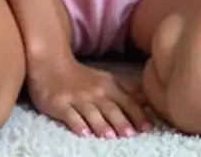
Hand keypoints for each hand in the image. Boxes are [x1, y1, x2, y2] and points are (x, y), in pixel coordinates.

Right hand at [27, 53, 151, 137]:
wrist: (52, 64)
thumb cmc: (81, 76)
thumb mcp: (106, 79)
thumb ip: (124, 90)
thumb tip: (146, 99)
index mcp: (108, 85)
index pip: (127, 101)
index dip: (137, 113)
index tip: (148, 127)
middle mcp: (95, 91)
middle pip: (111, 108)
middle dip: (122, 121)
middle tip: (131, 134)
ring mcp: (77, 98)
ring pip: (92, 113)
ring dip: (102, 124)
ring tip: (111, 136)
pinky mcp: (61, 104)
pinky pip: (70, 116)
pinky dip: (78, 124)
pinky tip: (84, 133)